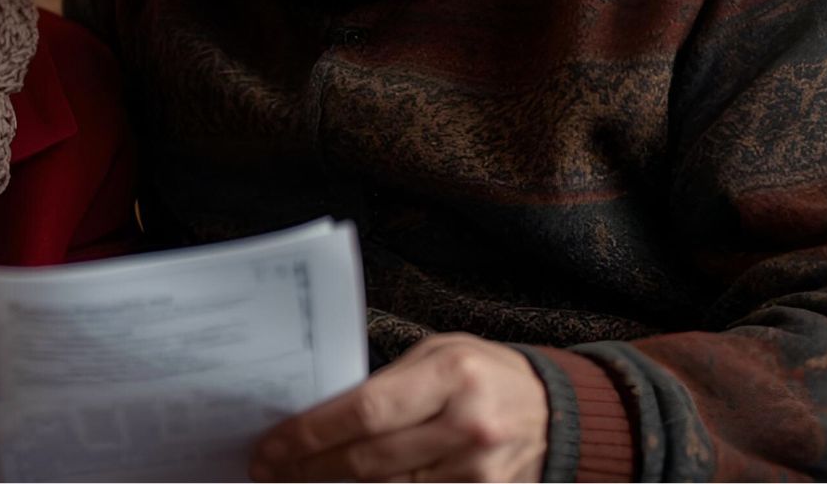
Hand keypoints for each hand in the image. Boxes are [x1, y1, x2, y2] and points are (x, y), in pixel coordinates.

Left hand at [250, 333, 547, 481]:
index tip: (271, 446)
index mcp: (451, 375)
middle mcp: (467, 426)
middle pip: (369, 461)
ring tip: (296, 481)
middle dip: (309, 470)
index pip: (364, 412)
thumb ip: (387, 384)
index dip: (310, 434)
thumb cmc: (483, 375)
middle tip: (270, 471)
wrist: (556, 411)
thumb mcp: (439, 356)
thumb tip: (321, 414)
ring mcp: (478, 471)